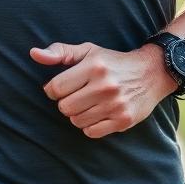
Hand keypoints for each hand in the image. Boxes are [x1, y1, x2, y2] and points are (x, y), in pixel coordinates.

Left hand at [30, 41, 177, 138]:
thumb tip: (33, 54)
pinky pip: (91, 132)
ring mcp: (115, 104)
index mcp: (93, 66)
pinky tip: (98, 113)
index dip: (53, 90)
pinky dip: (90, 126)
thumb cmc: (112, 61)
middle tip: (77, 95)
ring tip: (89, 103)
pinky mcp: (123, 120)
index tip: (61, 88)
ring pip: (76, 121)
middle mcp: (105, 85)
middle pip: (65, 107)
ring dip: (78, 114)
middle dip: (66, 103)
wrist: (151, 72)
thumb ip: (59, 52)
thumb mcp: (87, 51)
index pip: (56, 88)